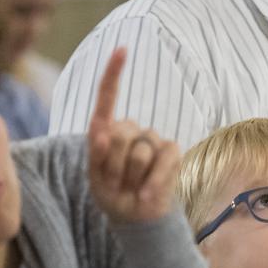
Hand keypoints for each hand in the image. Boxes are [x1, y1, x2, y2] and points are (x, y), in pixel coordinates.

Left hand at [86, 48, 180, 223]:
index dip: (113, 73)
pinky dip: (153, 181)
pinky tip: (146, 195)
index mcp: (107, 130)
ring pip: (140, 151)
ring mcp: (153, 139)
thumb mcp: (95, 179)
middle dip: (112, 165)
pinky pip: (163, 159)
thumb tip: (100, 133)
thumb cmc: (112, 194)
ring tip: (130, 189)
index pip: (108, 97)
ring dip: (130, 177)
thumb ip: (95, 156)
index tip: (121, 50)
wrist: (136, 217)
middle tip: (114, 184)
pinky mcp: (172, 151)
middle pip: (119, 135)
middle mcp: (131, 129)